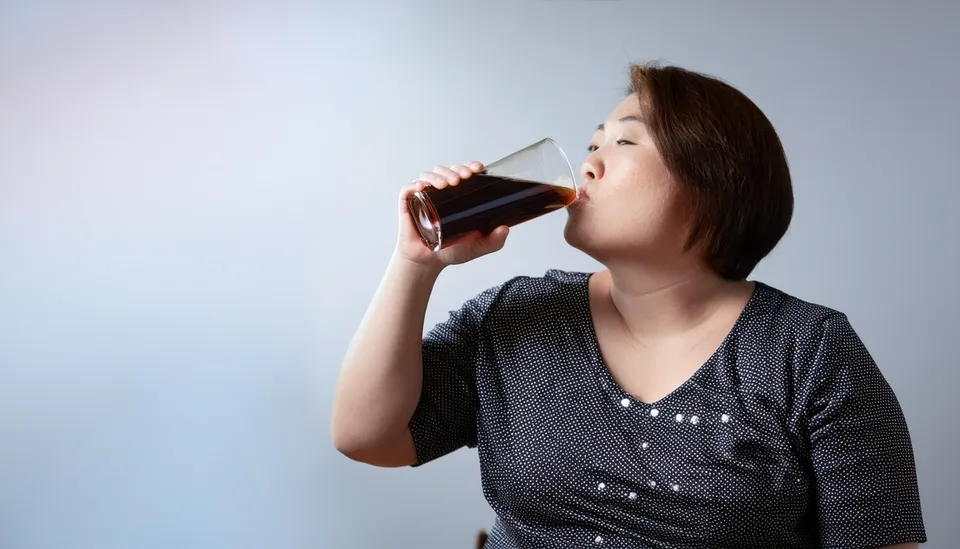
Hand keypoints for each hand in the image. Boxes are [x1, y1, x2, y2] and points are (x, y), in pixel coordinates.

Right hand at [395, 161, 509, 269]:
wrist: (428, 263)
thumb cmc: (451, 251)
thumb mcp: (478, 246)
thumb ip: (494, 241)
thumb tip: (506, 228)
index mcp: (456, 196)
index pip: (462, 172)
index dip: (469, 165)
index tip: (478, 168)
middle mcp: (439, 192)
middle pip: (446, 170)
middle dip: (456, 169)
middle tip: (463, 178)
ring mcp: (423, 196)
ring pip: (429, 175)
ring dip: (439, 174)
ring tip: (448, 184)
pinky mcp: (408, 204)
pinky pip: (409, 189)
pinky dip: (415, 184)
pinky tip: (423, 186)